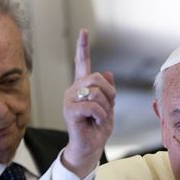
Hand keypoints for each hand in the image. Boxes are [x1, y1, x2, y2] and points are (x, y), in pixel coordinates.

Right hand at [62, 29, 115, 177]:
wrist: (90, 147)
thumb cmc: (97, 129)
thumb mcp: (108, 107)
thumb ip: (108, 91)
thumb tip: (107, 72)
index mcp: (82, 87)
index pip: (81, 63)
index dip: (82, 47)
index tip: (83, 31)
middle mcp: (73, 89)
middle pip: (97, 78)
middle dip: (110, 94)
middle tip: (107, 108)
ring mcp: (69, 99)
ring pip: (96, 92)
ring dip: (105, 108)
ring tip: (99, 118)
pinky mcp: (70, 110)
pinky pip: (92, 106)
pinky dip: (100, 116)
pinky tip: (94, 122)